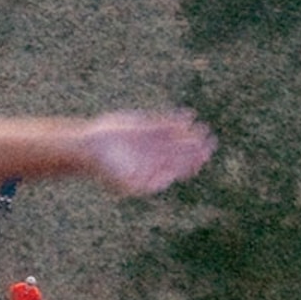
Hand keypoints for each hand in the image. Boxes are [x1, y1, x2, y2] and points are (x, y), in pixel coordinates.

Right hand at [80, 111, 213, 193]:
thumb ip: (146, 184)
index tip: (202, 158)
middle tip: (210, 142)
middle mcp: (158, 156)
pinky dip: (179, 119)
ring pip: (179, 136)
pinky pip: (167, 121)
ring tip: (203, 128)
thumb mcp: (127, 184)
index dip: (194, 163)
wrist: (90, 149)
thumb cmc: (107, 171)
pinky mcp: (147, 125)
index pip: (182, 169)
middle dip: (198, 148)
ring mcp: (154, 140)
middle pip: (184, 152)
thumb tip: (168, 180)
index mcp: (156, 172)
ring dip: (192, 133)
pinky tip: (189, 116)